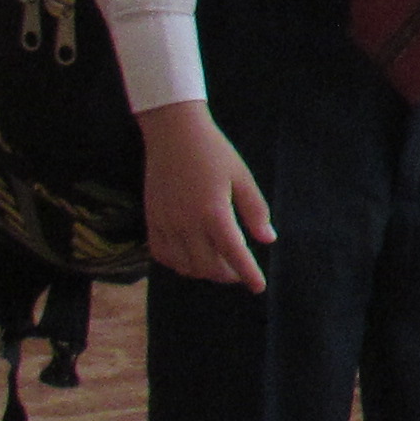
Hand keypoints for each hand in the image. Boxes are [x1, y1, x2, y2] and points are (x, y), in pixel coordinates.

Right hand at [142, 101, 275, 287]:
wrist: (173, 133)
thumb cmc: (214, 152)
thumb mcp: (242, 177)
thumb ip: (255, 211)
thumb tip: (268, 240)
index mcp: (214, 213)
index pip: (235, 255)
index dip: (248, 274)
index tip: (259, 287)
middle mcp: (187, 224)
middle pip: (208, 267)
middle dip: (228, 275)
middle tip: (240, 272)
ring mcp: (166, 223)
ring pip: (184, 266)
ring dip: (204, 272)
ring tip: (218, 265)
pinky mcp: (151, 220)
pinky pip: (162, 255)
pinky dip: (178, 263)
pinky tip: (191, 257)